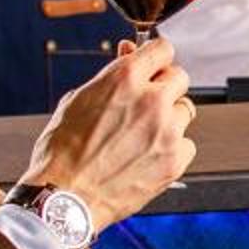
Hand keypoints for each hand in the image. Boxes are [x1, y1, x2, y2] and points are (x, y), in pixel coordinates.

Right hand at [27, 36, 196, 235]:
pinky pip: (187, 144)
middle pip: (180, 77)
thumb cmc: (62, 151)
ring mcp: (167, 131)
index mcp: (124, 79)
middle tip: (145, 103)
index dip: (156, 58)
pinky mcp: (175, 160)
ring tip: (140, 136)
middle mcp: (151, 100)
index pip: (162, 49)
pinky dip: (172, 148)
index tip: (153, 67)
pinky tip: (147, 156)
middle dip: (164, 86)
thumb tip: (130, 54)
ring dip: (169, 118)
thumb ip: (111, 77)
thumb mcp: (78, 100)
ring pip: (185, 110)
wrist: (63, 199)